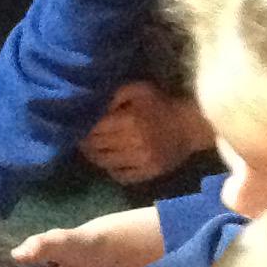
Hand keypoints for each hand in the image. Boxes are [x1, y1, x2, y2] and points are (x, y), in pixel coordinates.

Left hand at [79, 83, 214, 185]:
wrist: (190, 126)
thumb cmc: (161, 105)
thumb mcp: (140, 90)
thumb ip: (115, 95)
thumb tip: (93, 106)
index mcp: (130, 121)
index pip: (95, 129)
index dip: (83, 129)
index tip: (77, 126)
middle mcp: (134, 143)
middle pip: (97, 147)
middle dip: (85, 143)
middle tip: (80, 139)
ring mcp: (141, 161)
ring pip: (105, 163)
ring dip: (94, 157)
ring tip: (91, 150)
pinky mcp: (148, 173)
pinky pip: (121, 176)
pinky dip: (111, 170)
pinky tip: (110, 162)